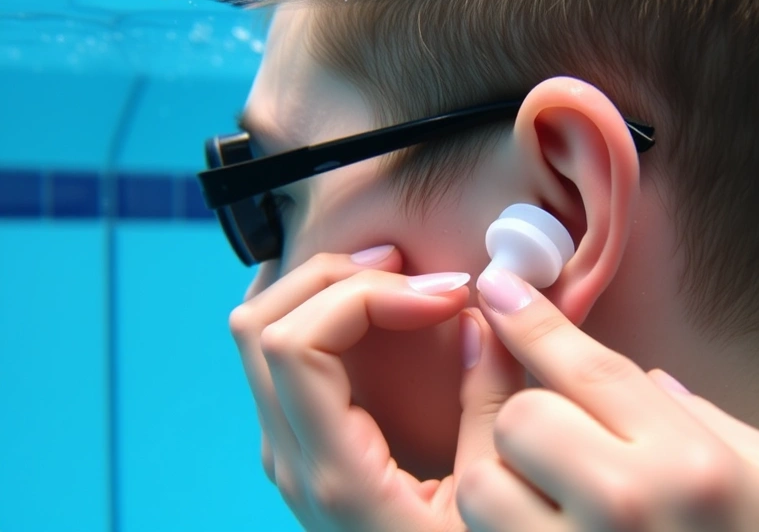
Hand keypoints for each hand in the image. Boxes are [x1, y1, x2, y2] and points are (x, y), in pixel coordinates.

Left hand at [227, 247, 522, 531]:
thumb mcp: (488, 495)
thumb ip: (489, 404)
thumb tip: (484, 318)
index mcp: (333, 472)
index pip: (296, 344)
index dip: (367, 297)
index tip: (445, 297)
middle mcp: (290, 459)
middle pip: (259, 324)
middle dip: (337, 276)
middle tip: (414, 273)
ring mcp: (287, 452)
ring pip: (258, 334)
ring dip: (323, 290)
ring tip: (397, 282)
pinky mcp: (300, 447)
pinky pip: (280, 357)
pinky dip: (318, 314)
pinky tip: (371, 309)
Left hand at [456, 268, 758, 531]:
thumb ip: (705, 416)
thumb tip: (638, 378)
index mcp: (690, 463)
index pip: (587, 366)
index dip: (533, 319)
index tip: (498, 287)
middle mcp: (628, 508)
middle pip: (519, 420)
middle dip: (528, 416)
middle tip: (557, 434)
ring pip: (482, 486)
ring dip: (501, 478)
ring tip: (545, 492)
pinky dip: (503, 528)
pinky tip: (543, 523)